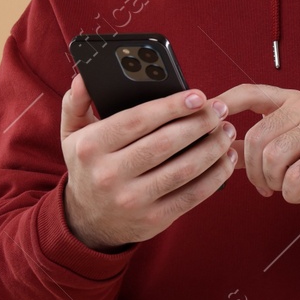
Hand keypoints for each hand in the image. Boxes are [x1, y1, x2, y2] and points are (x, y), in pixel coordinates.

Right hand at [59, 74, 237, 250]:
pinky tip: (226, 159)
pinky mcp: (154, 220)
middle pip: (165, 144)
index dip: (171, 107)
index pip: (137, 121)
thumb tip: (84, 78)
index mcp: (90, 147)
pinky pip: (192, 195)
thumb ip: (77, 102)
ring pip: (183, 170)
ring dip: (212, 148)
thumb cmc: (89, 166)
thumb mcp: (72, 134)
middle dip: (199, 124)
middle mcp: (108, 175)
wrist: (87, 220)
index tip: (198, 95)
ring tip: (227, 130)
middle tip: (220, 110)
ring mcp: (132, 200)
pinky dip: (215, 176)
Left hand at [211, 84, 299, 213]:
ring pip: (273, 158)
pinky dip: (292, 194)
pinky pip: (294, 177)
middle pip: (255, 137)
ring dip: (274, 184)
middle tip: (266, 186)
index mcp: (292, 102)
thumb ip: (255, 145)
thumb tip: (218, 144)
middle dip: (253, 171)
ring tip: (288, 188)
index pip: (251, 93)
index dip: (225, 103)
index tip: (206, 115)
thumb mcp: (287, 150)